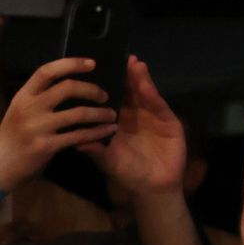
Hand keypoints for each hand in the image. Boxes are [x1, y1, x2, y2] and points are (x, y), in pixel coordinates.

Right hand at [0, 57, 115, 192]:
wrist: (0, 165)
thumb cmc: (16, 134)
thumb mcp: (22, 109)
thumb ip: (40, 96)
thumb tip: (71, 81)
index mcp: (23, 96)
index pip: (46, 71)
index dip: (70, 64)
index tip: (92, 63)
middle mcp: (29, 108)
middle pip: (67, 88)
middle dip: (92, 89)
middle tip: (105, 95)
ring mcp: (37, 127)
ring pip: (78, 113)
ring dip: (100, 113)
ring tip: (112, 114)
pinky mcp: (46, 145)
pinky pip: (79, 135)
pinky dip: (98, 132)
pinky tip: (109, 130)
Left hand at [82, 56, 185, 198]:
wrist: (154, 187)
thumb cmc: (129, 173)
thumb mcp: (107, 160)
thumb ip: (94, 148)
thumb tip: (74, 138)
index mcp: (117, 122)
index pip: (109, 99)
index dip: (104, 85)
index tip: (94, 70)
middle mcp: (134, 116)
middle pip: (127, 91)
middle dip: (122, 75)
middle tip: (115, 57)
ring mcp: (152, 116)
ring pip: (143, 93)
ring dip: (137, 78)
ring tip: (131, 63)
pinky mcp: (169, 120)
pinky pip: (158, 103)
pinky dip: (151, 91)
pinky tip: (144, 81)